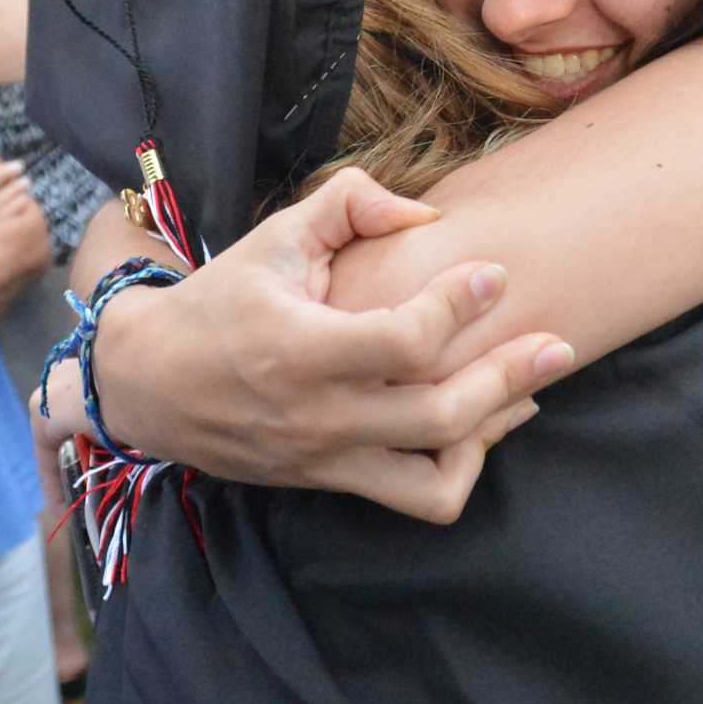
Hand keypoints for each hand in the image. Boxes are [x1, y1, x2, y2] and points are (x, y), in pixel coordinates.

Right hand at [79, 167, 573, 522]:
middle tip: (555, 343)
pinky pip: (415, 496)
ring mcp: (326, 458)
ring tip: (526, 394)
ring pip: (435, 479)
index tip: (494, 273)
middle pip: (438, 416)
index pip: (402, 342)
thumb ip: (349, 207)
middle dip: (509, 377)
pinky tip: (482, 424)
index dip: (458, 306)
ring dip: (491, 437)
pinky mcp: (333, 482)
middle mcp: (317, 415)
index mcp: (297, 348)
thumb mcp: (273, 239)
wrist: (147, 385)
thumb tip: (426, 216)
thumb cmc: (218, 301)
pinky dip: (459, 466)